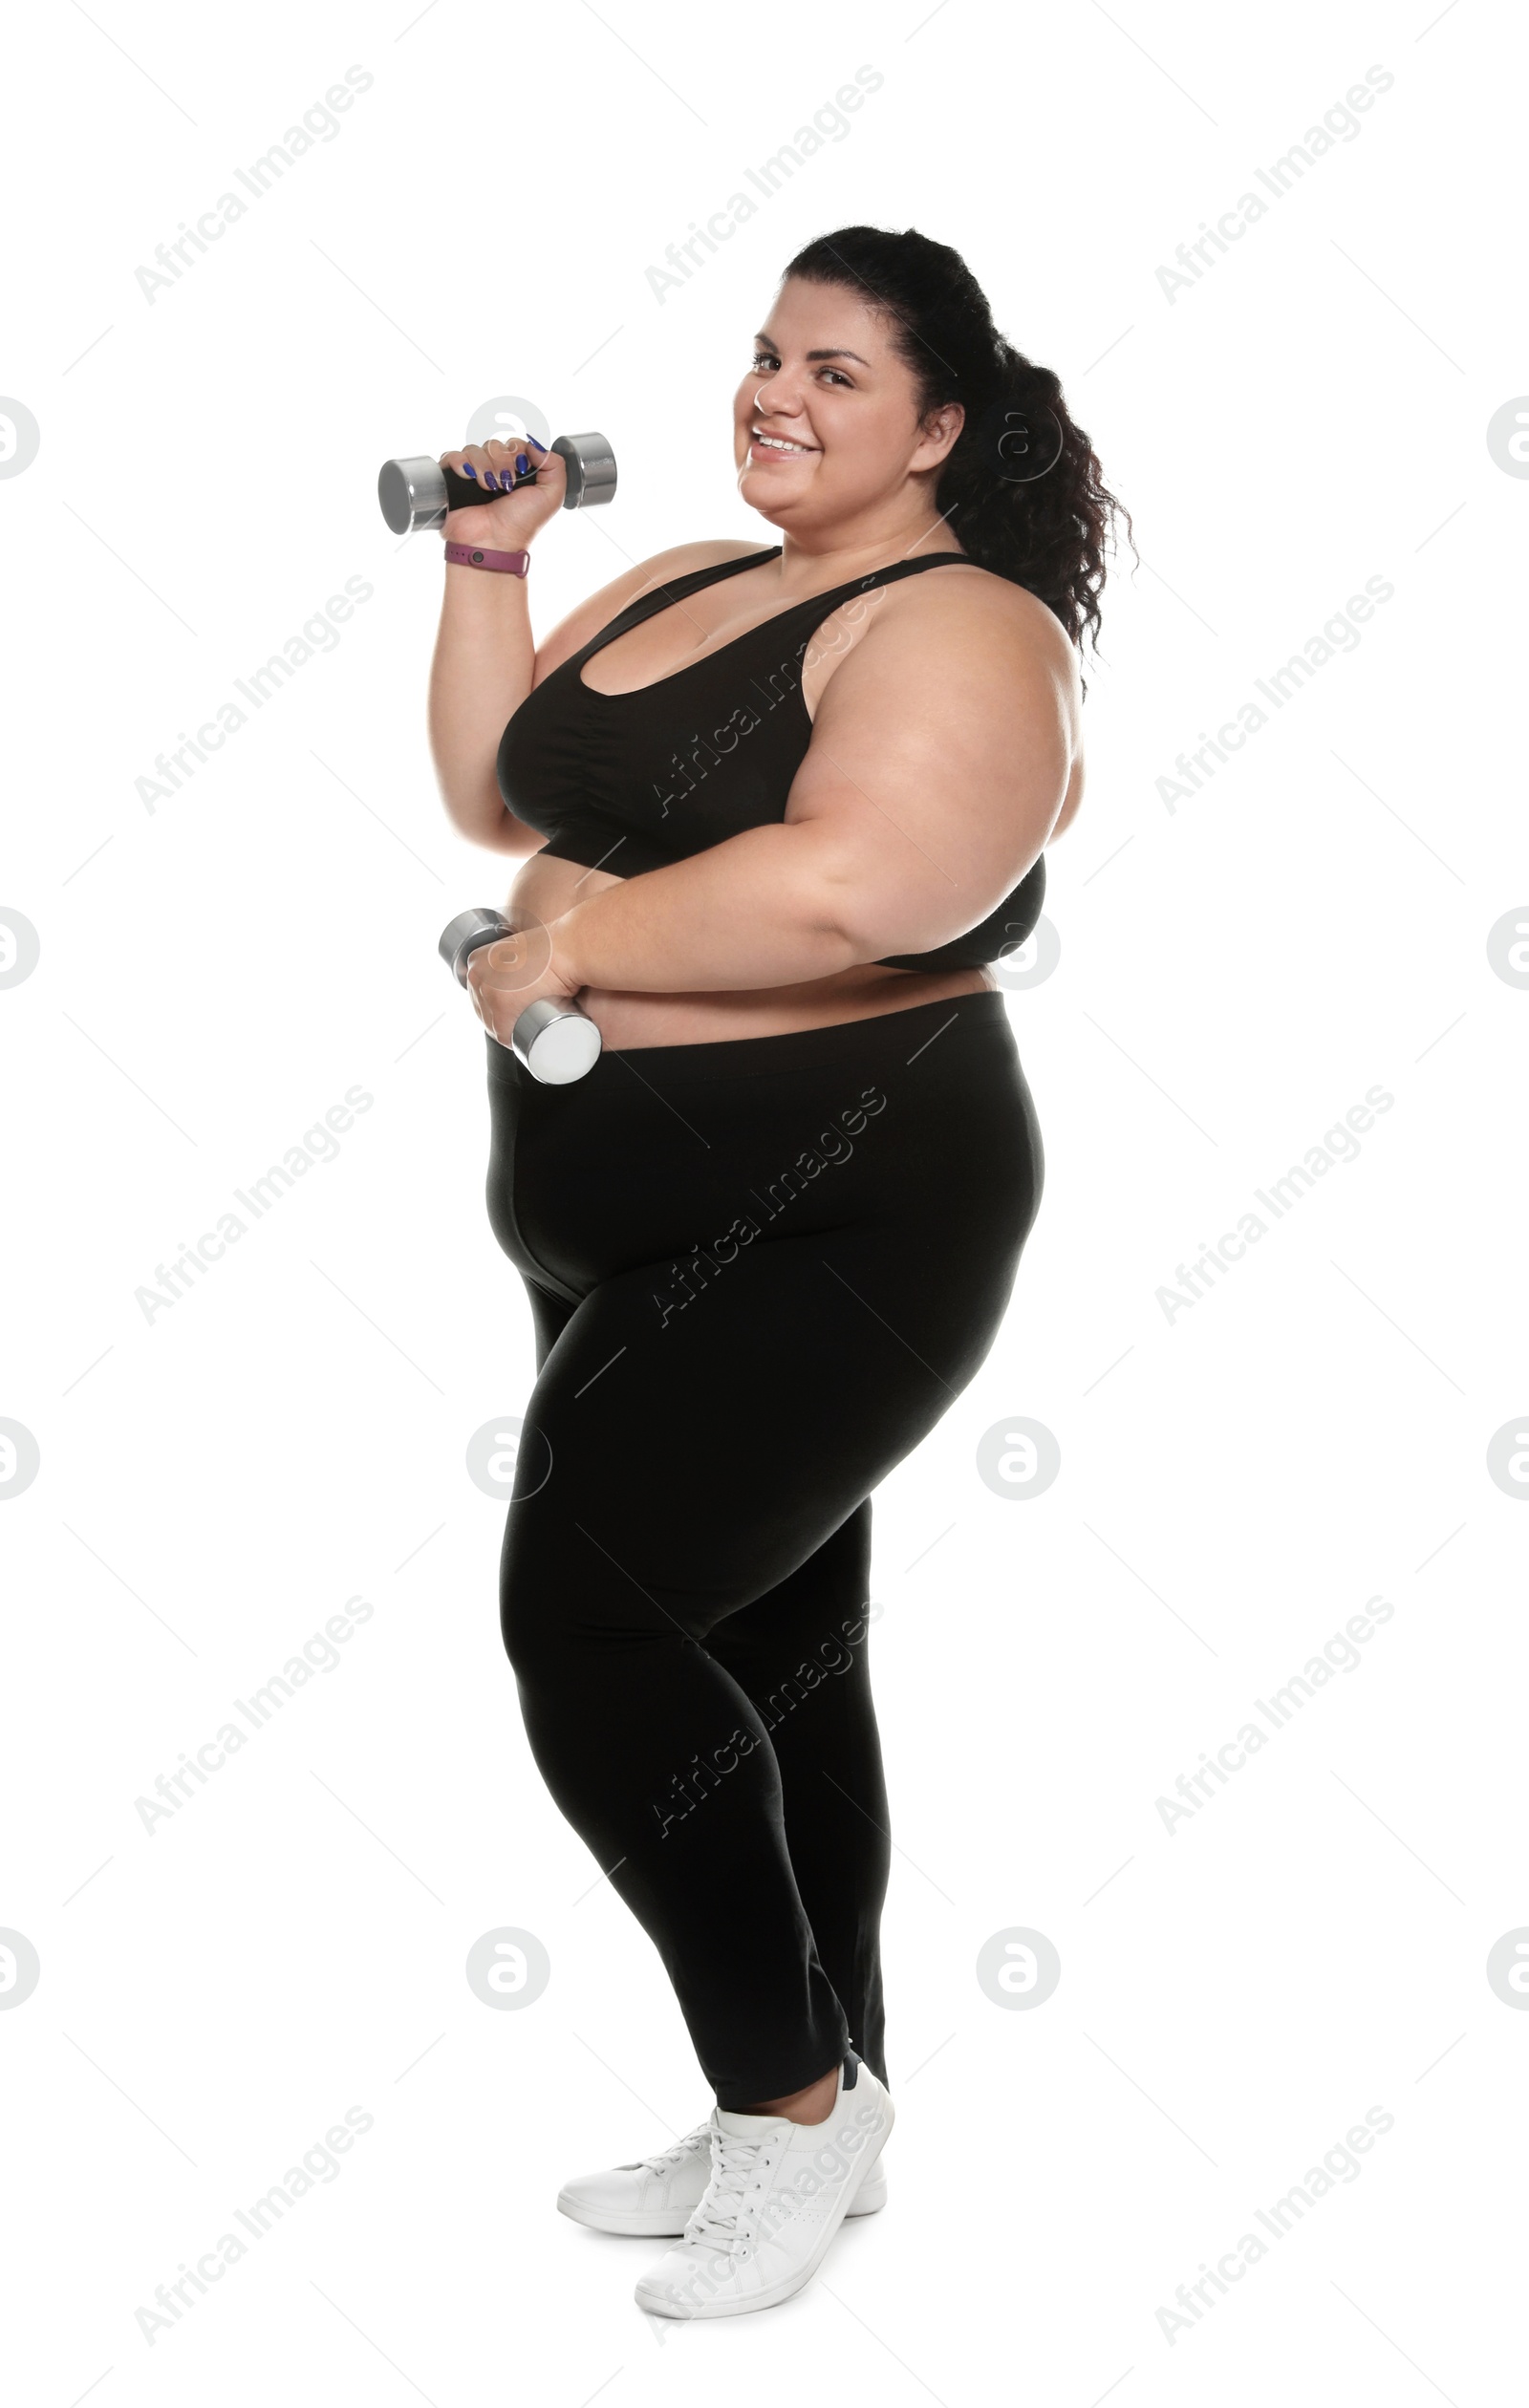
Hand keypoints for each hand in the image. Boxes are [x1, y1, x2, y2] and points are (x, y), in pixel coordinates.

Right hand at [440, 437, 566, 547]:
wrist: (494, 542)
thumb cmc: (521, 524)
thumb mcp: (551, 496)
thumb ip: (555, 466)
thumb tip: (535, 445)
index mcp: (517, 472)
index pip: (514, 444)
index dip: (517, 453)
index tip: (520, 472)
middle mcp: (494, 472)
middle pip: (494, 445)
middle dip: (501, 462)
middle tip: (504, 485)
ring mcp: (473, 475)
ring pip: (474, 450)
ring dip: (483, 466)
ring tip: (488, 488)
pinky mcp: (453, 480)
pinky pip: (452, 457)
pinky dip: (460, 462)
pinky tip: (468, 477)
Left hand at [464, 914, 581, 1049]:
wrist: (570, 947)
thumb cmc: (556, 945)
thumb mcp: (527, 945)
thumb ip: (519, 954)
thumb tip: (525, 967)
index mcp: (477, 960)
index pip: (480, 993)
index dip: (494, 1006)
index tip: (512, 1010)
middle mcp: (476, 975)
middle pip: (484, 1010)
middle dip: (502, 1020)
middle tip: (524, 1022)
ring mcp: (487, 991)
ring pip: (493, 1024)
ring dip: (509, 1031)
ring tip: (528, 1030)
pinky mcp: (502, 1007)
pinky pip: (502, 1034)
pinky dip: (512, 1040)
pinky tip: (522, 1039)